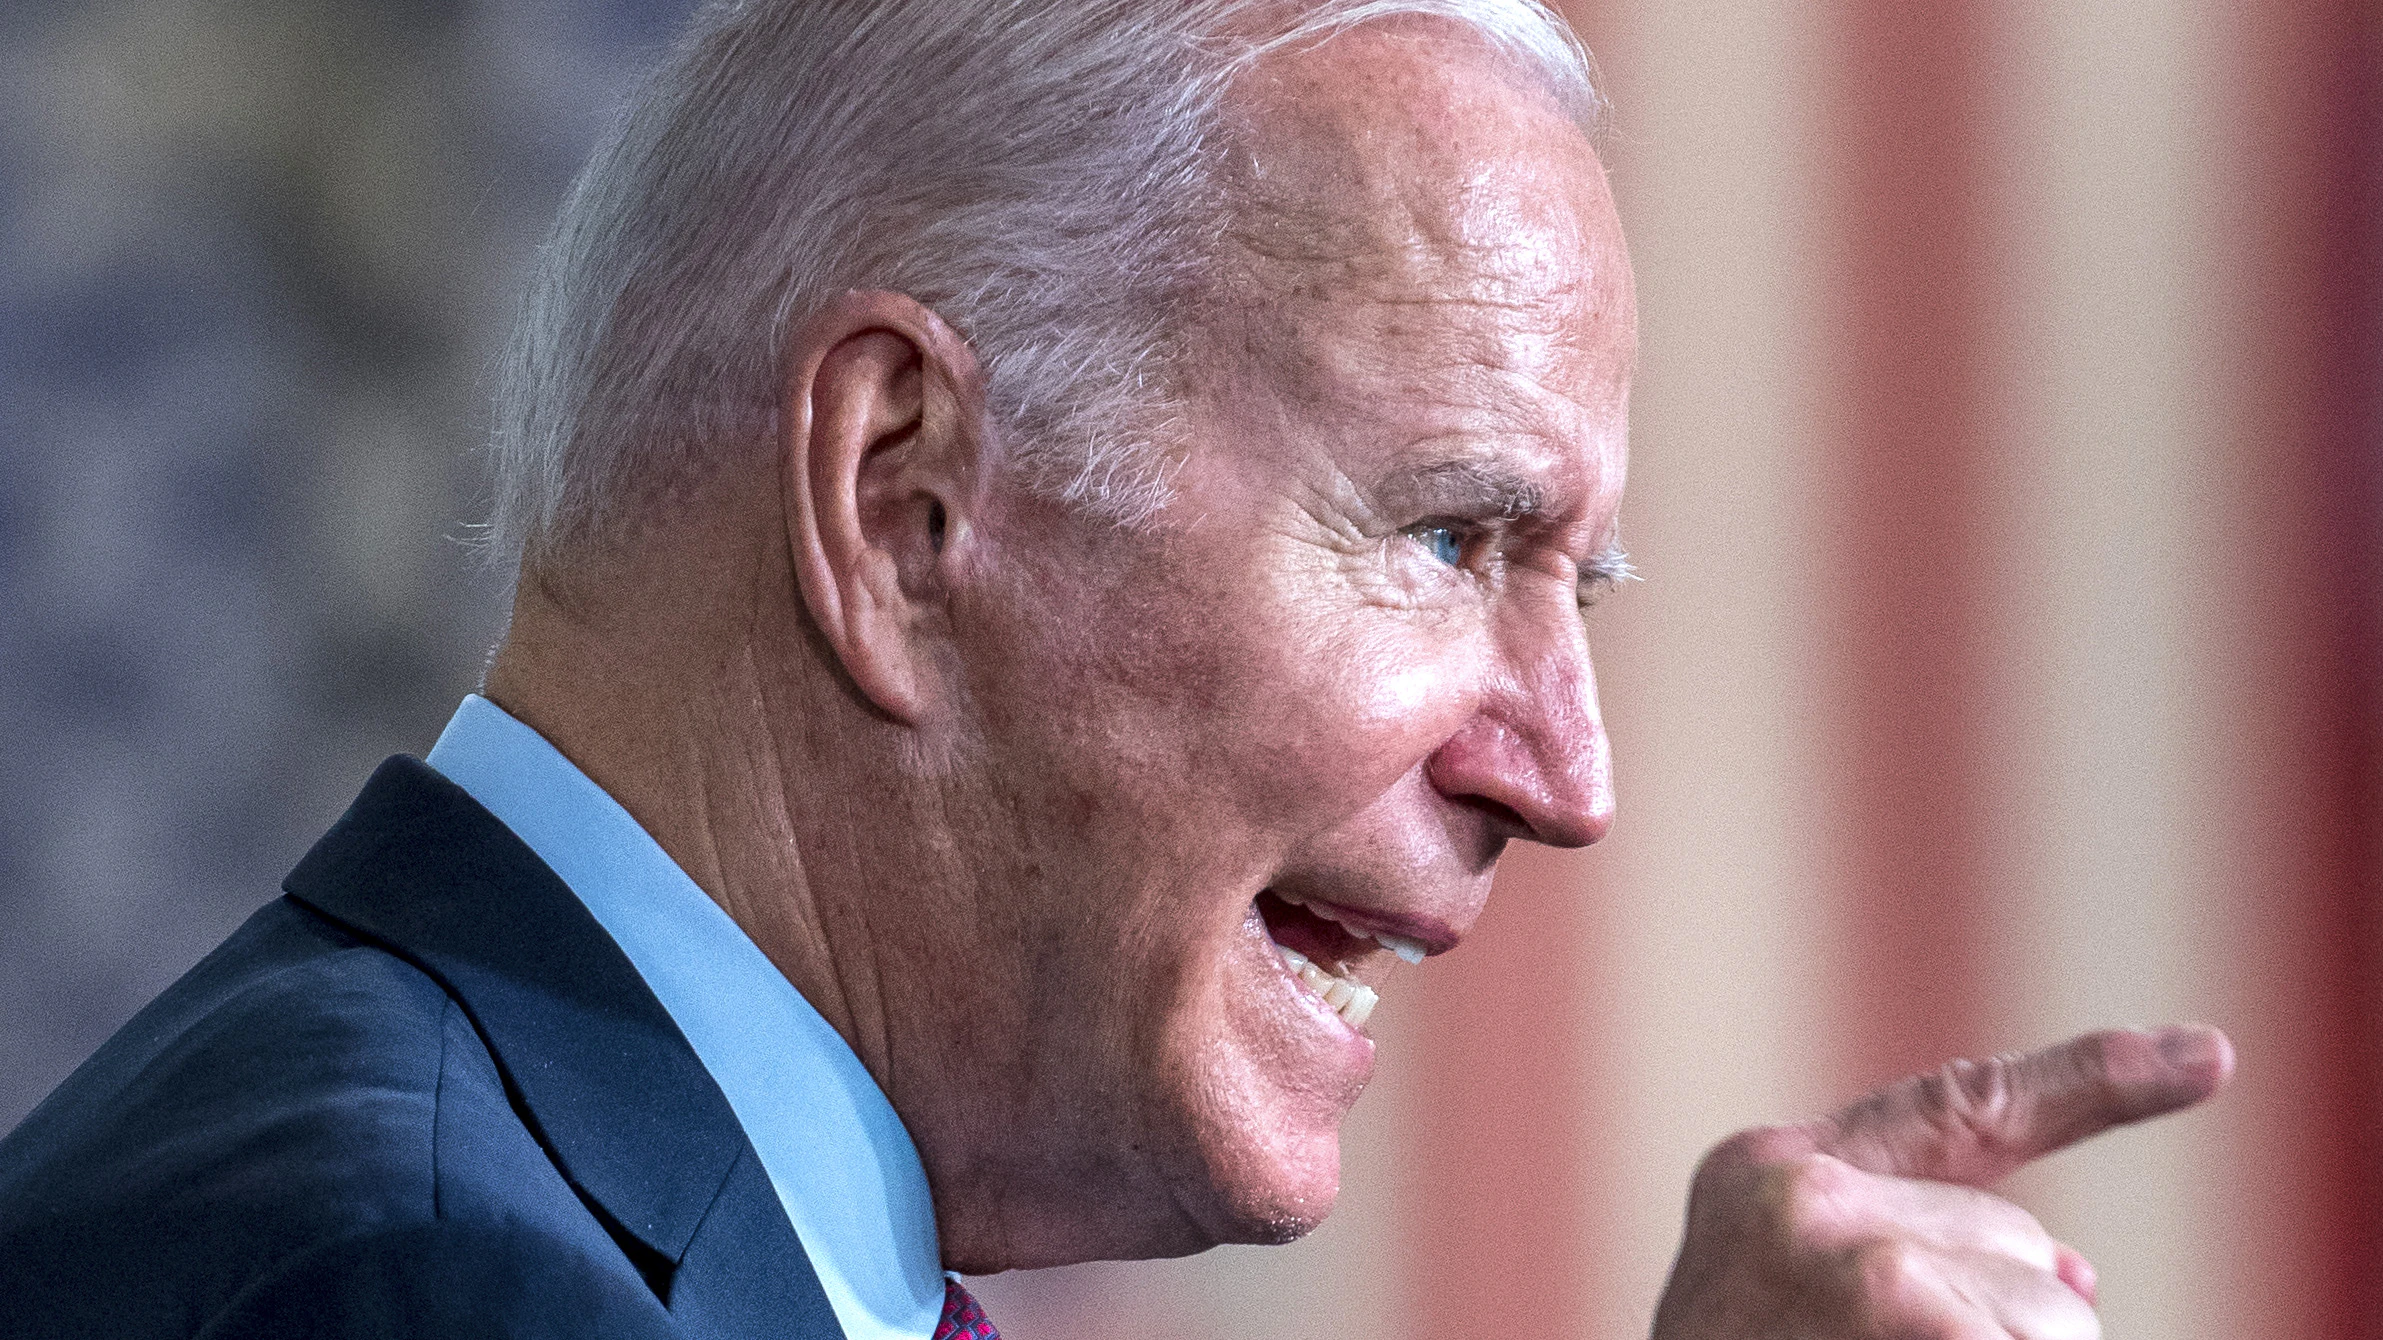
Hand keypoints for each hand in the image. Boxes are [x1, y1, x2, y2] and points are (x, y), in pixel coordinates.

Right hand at [1650, 1025, 2233, 1339]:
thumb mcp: (1780, 1302)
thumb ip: (1908, 1253)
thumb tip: (2074, 1273)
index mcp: (1766, 1171)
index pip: (1954, 1104)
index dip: (2100, 1076)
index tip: (2210, 1054)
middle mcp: (1808, 1199)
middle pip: (2019, 1246)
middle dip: (1989, 1326)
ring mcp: (1864, 1274)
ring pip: (2055, 1319)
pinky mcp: (1924, 1332)